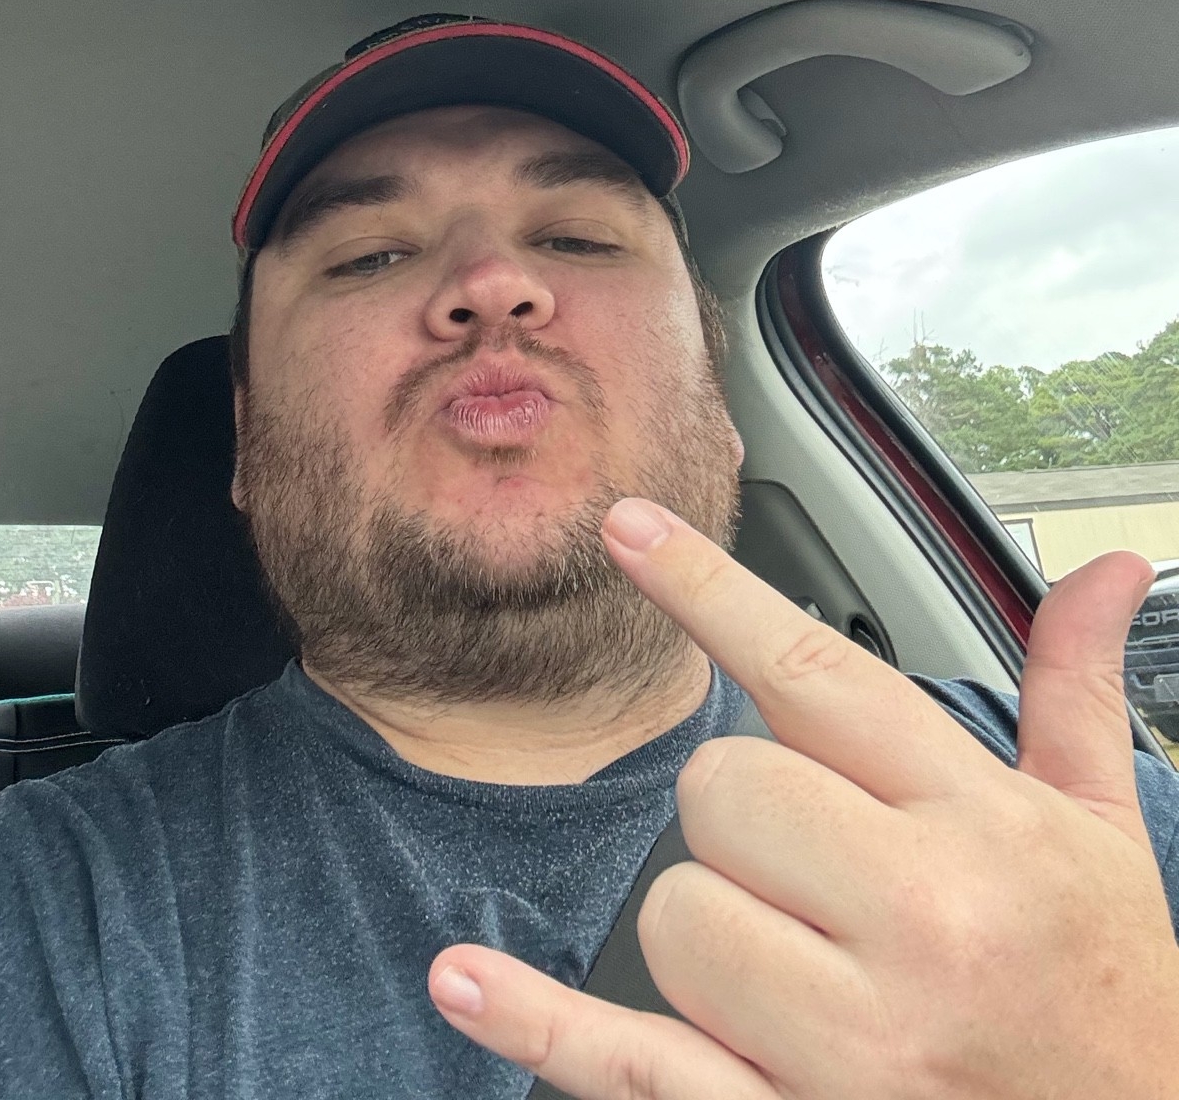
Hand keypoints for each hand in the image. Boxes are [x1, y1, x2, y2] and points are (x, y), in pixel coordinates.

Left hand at [429, 499, 1178, 1097]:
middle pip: (722, 790)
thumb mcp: (1101, 832)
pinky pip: (637, 1067)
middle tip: (822, 864)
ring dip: (715, 925)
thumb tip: (1106, 567)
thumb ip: (1073, 690)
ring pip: (674, 910)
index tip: (629, 528)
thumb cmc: (1109, 993)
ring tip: (812, 965)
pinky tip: (465, 979)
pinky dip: (540, 1025)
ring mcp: (851, 1039)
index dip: (711, 591)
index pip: (817, 676)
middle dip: (747, 813)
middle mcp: (920, 923)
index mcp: (981, 825)